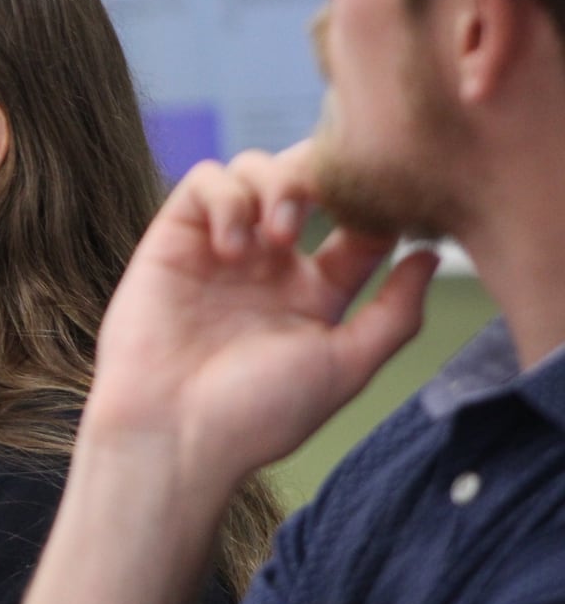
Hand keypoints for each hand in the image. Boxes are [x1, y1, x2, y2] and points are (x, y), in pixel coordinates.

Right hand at [83, 141, 437, 491]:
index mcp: (315, 294)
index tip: (388, 208)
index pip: (357, 225)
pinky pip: (205, 181)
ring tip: (276, 236)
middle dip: (323, 178)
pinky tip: (233, 244)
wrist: (172, 434)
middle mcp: (268, 265)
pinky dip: (226, 195)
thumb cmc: (256, 415)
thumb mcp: (345, 367)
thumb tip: (431, 255)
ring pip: (256, 168)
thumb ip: (395, 313)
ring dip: (276, 185)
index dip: (376, 205)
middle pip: (307, 182)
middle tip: (326, 206)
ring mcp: (219, 248)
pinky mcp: (173, 239)